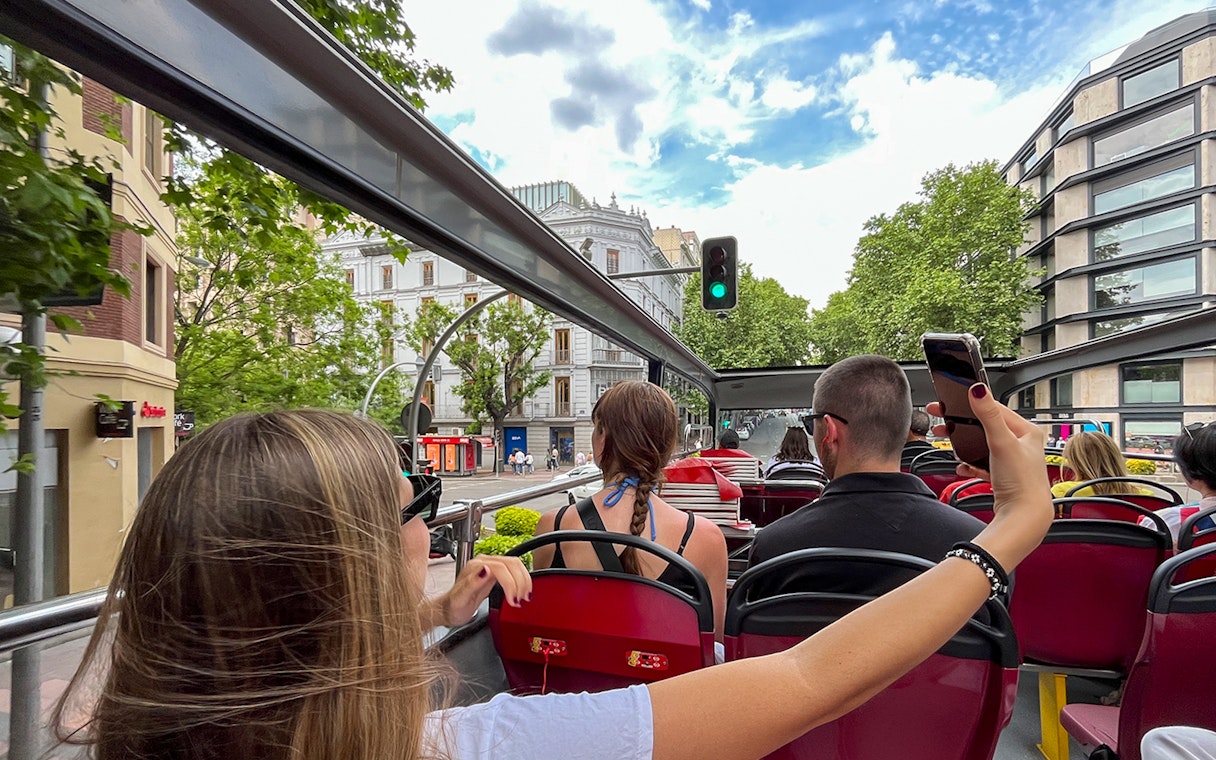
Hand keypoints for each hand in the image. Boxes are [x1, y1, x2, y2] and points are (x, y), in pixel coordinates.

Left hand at [430, 554, 532, 627]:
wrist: (448, 610)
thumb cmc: (453, 606)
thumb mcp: (460, 598)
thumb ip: (473, 582)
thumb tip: (486, 569)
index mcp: (476, 566)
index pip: (501, 567)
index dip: (510, 583)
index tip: (513, 599)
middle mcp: (484, 563)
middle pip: (511, 563)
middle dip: (520, 582)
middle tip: (521, 599)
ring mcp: (490, 567)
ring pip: (515, 565)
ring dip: (524, 580)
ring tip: (524, 596)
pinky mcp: (495, 574)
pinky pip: (514, 572)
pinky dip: (522, 581)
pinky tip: (522, 591)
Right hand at [931, 384, 1051, 568]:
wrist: (1023, 516)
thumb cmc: (1022, 482)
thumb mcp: (1001, 442)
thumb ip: (988, 415)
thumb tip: (978, 390)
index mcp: (1027, 431)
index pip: (995, 408)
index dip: (971, 404)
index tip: (950, 401)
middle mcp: (1022, 443)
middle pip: (985, 426)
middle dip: (962, 425)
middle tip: (941, 423)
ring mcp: (1012, 460)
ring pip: (982, 444)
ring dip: (964, 444)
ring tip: (949, 443)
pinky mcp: (1003, 475)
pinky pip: (982, 462)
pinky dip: (970, 463)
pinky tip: (963, 466)